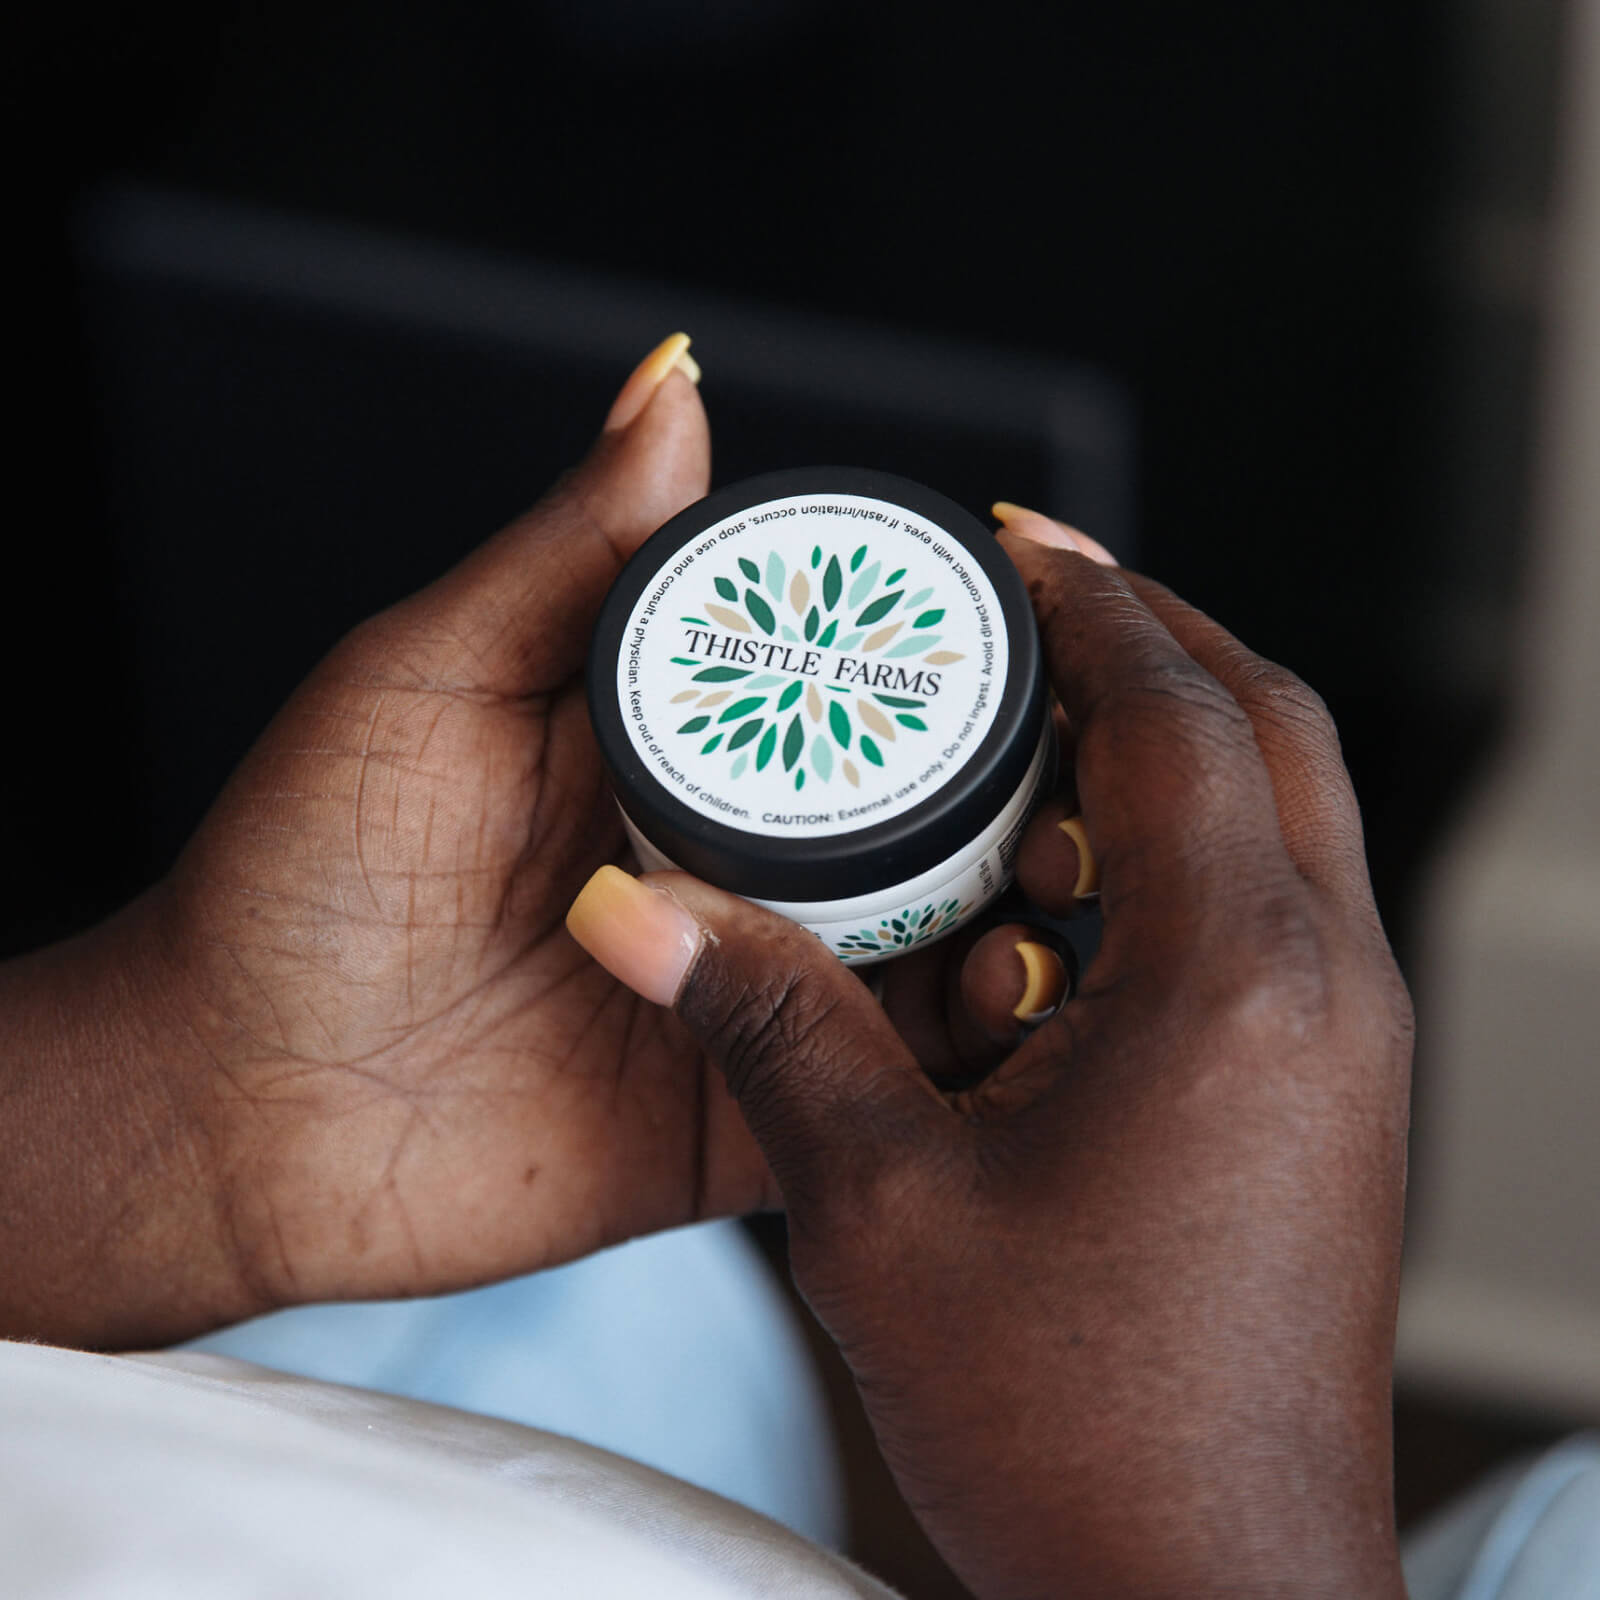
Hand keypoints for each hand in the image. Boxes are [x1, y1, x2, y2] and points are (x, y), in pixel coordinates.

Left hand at [0, 341, 1071, 1347]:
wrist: (233, 1109)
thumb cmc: (298, 877)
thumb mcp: (429, 677)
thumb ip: (570, 551)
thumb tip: (675, 384)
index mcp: (666, 752)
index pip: (841, 696)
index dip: (940, 672)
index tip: (1038, 646)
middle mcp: (724, 869)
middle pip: (908, 831)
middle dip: (1012, 811)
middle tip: (1087, 793)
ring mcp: (740, 995)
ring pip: (913, 966)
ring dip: (998, 937)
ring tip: (1053, 907)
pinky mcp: (735, 1115)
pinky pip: (860, 1098)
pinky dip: (936, 1074)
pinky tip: (984, 1031)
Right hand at [567, 518, 1414, 1598]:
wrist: (1206, 1595)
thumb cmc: (1076, 1429)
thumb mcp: (880, 1204)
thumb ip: (766, 1022)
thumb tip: (637, 911)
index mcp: (1230, 978)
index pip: (1177, 708)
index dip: (1090, 598)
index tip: (1014, 538)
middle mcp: (1325, 985)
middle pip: (1267, 725)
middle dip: (1148, 639)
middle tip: (1028, 608)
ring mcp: (1346, 1043)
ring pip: (1280, 814)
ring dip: (1165, 751)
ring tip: (1024, 748)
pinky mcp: (1329, 1096)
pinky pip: (1269, 908)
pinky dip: (1176, 856)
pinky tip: (1055, 899)